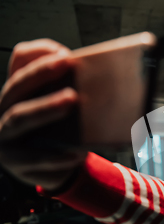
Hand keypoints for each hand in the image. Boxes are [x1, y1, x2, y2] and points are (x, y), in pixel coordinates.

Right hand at [0, 39, 86, 190]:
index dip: (38, 55)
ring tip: (71, 100)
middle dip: (40, 75)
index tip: (63, 53)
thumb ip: (69, 90)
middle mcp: (4, 111)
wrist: (54, 170)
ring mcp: (6, 137)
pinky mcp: (16, 163)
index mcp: (17, 93)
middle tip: (67, 64)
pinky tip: (75, 152)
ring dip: (45, 108)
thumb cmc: (59, 133)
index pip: (19, 63)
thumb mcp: (62, 110)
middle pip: (16, 88)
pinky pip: (35, 158)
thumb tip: (95, 75)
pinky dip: (56, 155)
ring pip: (20, 118)